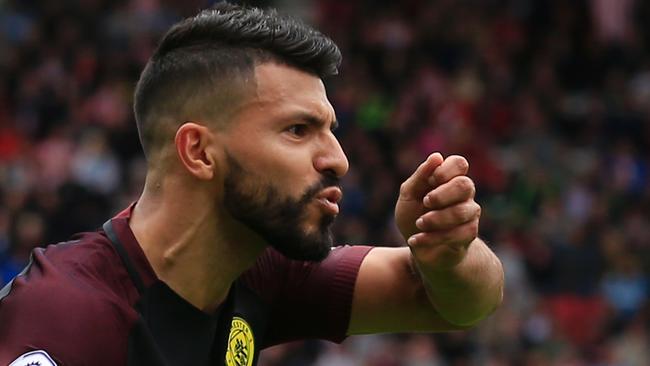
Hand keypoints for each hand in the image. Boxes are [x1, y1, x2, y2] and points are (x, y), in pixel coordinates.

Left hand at [395, 153, 480, 270]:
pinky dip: (431, 238)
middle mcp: (464, 194)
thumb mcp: (409, 194)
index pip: (459, 163)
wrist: (418, 247)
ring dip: (434, 219)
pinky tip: (416, 240)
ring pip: (461, 212)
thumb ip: (421, 176)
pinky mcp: (469, 234)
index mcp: (450, 178)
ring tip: (419, 224)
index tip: (430, 182)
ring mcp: (470, 214)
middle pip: (465, 185)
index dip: (444, 171)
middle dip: (441, 195)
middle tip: (425, 202)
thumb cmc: (413, 215)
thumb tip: (436, 156)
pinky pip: (457, 234)